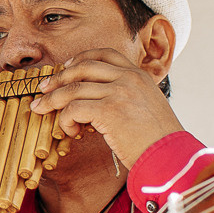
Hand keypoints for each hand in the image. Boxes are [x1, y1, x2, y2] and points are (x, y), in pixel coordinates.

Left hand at [30, 49, 182, 169]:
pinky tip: (70, 131)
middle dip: (58, 78)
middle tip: (43, 89)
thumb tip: (95, 101)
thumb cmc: (157, 141)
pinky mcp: (109, 111)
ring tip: (42, 110)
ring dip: (53, 101)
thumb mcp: (147, 108)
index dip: (80, 59)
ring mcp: (120, 92)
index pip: (105, 54)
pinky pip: (74, 108)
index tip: (64, 69)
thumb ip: (127, 97)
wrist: (171, 158)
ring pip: (73, 88)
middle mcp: (130, 79)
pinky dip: (65, 120)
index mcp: (139, 75)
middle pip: (83, 67)